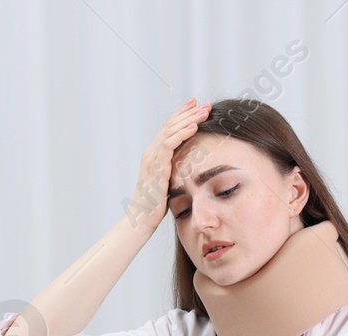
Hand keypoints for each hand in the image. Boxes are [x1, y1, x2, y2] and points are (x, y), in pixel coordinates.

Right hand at [125, 98, 211, 230]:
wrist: (143, 218)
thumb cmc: (157, 205)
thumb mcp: (170, 183)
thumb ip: (177, 170)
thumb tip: (193, 166)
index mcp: (155, 155)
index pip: (169, 129)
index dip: (183, 116)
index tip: (198, 106)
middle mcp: (151, 152)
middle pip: (170, 125)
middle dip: (188, 112)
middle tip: (205, 104)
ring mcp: (152, 157)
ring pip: (170, 130)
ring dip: (188, 119)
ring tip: (204, 111)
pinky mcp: (155, 166)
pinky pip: (168, 144)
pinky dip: (182, 134)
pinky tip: (194, 127)